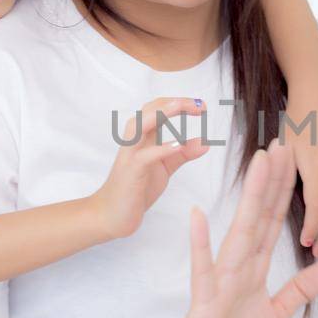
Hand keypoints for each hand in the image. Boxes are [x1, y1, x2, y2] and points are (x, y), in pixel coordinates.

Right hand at [93, 97, 208, 240]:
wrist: (112, 215)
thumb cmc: (136, 188)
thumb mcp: (165, 168)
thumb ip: (183, 154)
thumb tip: (206, 142)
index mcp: (144, 137)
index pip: (160, 109)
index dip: (181, 103)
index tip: (203, 106)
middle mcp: (135, 141)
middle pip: (151, 110)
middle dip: (176, 103)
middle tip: (201, 105)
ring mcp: (130, 155)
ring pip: (140, 125)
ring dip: (161, 113)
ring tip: (181, 106)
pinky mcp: (130, 172)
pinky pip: (144, 156)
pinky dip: (160, 149)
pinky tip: (177, 145)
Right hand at [158, 142, 317, 317]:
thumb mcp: (276, 316)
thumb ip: (300, 289)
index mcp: (254, 268)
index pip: (272, 221)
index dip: (284, 190)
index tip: (294, 158)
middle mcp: (237, 265)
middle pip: (259, 215)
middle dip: (271, 180)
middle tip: (281, 142)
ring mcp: (220, 279)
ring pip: (238, 231)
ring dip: (248, 199)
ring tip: (256, 165)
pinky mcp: (204, 298)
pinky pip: (202, 268)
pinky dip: (200, 243)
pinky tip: (198, 215)